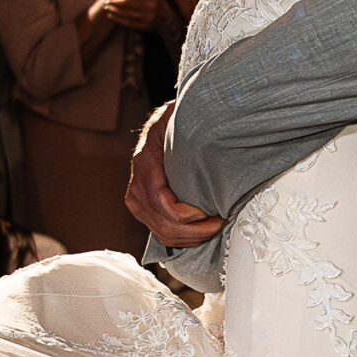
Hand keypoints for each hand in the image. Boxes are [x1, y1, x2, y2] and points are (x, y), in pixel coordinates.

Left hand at [90, 0, 163, 32]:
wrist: (170, 22)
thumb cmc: (157, 5)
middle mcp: (153, 6)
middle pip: (129, 3)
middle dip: (116, 2)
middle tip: (106, 1)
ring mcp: (151, 17)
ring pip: (129, 13)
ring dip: (116, 11)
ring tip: (107, 8)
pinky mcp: (147, 27)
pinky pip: (130, 23)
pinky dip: (119, 20)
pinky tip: (111, 17)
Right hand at [125, 101, 222, 247]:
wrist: (163, 125)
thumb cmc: (177, 121)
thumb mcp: (180, 117)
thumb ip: (189, 127)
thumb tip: (212, 133)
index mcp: (145, 163)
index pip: (161, 201)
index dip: (186, 215)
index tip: (210, 213)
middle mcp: (137, 185)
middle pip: (161, 224)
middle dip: (194, 231)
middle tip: (219, 223)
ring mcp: (138, 200)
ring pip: (161, 233)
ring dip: (190, 237)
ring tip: (214, 228)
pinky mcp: (145, 209)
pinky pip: (161, 233)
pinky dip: (183, 239)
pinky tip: (201, 233)